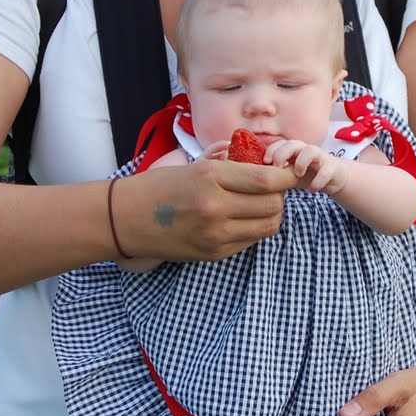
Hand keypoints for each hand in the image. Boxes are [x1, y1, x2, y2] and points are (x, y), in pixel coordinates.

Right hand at [127, 155, 295, 261]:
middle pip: (273, 204)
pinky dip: (254, 227)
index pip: (267, 180)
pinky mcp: (214, 252)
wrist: (126, 219)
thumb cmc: (160, 185)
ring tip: (260, 203)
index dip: (286, 177)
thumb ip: (231, 164)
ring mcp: (216, 234)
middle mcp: (216, 207)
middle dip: (280, 195)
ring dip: (271, 213)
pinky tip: (243, 217)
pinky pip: (251, 240)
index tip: (289, 172)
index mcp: (210, 177)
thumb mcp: (195, 165)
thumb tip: (266, 163)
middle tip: (273, 187)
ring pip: (268, 225)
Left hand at [263, 139, 344, 193]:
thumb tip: (254, 180)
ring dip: (301, 162)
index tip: (264, 162)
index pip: (280, 144)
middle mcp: (306, 150)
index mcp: (294, 151)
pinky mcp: (332, 168)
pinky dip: (319, 180)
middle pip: (293, 143)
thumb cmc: (307, 174)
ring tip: (297, 174)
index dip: (271, 150)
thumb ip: (276, 175)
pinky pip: (326, 171)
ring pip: (311, 150)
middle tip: (277, 167)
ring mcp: (320, 157)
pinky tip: (313, 189)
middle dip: (282, 154)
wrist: (334, 177)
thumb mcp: (290, 175)